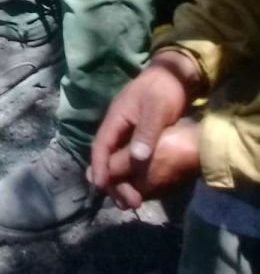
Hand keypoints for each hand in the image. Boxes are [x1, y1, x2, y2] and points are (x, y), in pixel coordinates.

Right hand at [90, 52, 201, 207]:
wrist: (174, 73)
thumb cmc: (163, 90)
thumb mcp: (156, 111)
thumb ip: (146, 134)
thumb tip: (136, 158)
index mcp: (115, 118)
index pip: (100, 146)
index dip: (99, 167)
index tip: (100, 187)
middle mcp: (117, 124)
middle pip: (106, 155)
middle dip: (111, 178)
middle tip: (126, 200)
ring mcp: (126, 128)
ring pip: (117, 156)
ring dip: (121, 176)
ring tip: (132, 197)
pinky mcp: (137, 131)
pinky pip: (128, 153)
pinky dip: (130, 169)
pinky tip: (138, 181)